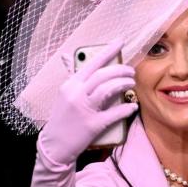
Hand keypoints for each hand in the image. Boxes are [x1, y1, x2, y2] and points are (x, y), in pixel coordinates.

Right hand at [38, 39, 138, 166]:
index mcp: (70, 84)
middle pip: (103, 75)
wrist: (54, 145)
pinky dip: (126, 108)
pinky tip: (133, 106)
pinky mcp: (92, 125)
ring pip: (108, 90)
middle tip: (131, 71)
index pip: (92, 63)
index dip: (108, 51)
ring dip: (124, 84)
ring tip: (131, 84)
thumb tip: (70, 56)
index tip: (121, 42)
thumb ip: (73, 77)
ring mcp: (84, 109)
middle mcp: (76, 94)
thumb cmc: (62, 117)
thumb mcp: (64, 94)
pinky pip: (114, 113)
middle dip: (121, 70)